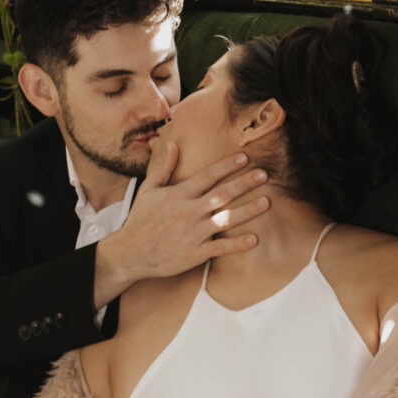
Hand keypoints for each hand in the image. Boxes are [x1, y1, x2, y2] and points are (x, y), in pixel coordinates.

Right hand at [91, 135, 269, 308]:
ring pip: (226, 220)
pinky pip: (221, 247)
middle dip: (244, 184)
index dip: (227, 166)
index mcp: (178, 195)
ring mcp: (193, 233)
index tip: (244, 158)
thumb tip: (171, 144)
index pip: (207, 176)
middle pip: (222, 195)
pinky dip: (238, 244)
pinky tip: (254, 239)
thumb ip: (162, 168)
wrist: (130, 253)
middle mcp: (189, 212)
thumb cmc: (140, 220)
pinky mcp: (195, 253)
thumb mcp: (148, 190)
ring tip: (266, 202)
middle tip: (264, 175)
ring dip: (248, 211)